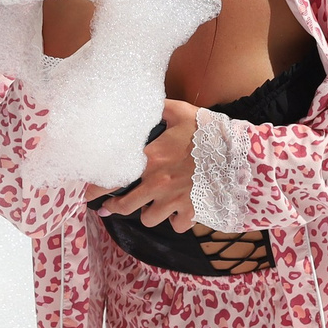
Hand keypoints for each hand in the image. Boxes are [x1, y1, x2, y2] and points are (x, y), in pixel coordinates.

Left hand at [86, 101, 197, 229]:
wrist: (239, 153)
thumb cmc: (208, 131)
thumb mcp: (180, 112)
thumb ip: (156, 109)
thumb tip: (138, 102)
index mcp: (151, 158)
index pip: (113, 178)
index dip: (96, 189)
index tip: (88, 195)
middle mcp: (157, 182)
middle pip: (125, 207)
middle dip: (115, 207)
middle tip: (110, 206)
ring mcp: (174, 199)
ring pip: (148, 219)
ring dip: (148, 213)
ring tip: (151, 204)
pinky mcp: (192, 210)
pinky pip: (176, 226)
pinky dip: (175, 221)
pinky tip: (177, 212)